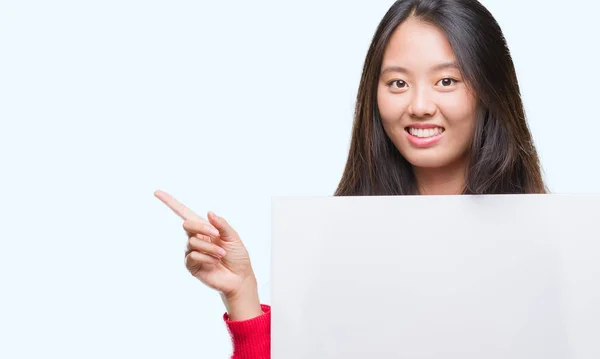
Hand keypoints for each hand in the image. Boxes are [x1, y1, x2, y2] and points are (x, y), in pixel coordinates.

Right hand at [154, 190, 262, 319]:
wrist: (240, 277)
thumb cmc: (238, 256)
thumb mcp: (233, 237)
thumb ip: (221, 225)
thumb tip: (209, 212)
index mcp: (205, 228)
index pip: (184, 213)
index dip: (170, 202)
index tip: (157, 192)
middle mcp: (196, 238)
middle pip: (187, 224)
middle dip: (202, 228)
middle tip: (216, 235)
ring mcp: (192, 252)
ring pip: (193, 242)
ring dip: (210, 247)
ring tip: (221, 254)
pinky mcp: (191, 265)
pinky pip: (193, 255)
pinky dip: (206, 258)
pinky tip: (214, 263)